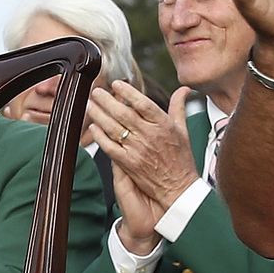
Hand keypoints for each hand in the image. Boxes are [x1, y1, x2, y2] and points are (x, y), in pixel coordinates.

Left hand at [88, 80, 194, 249]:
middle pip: (124, 113)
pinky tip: (93, 128)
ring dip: (99, 115)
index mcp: (163, 125)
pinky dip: (100, 137)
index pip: (143, 103)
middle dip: (107, 100)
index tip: (116, 84)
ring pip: (114, 128)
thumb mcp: (183, 131)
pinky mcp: (129, 164)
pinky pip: (110, 147)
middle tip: (96, 92)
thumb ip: (178, 108)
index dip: (127, 92)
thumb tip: (183, 90)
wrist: (179, 189)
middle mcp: (150, 136)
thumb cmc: (182, 160)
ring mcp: (138, 150)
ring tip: (90, 105)